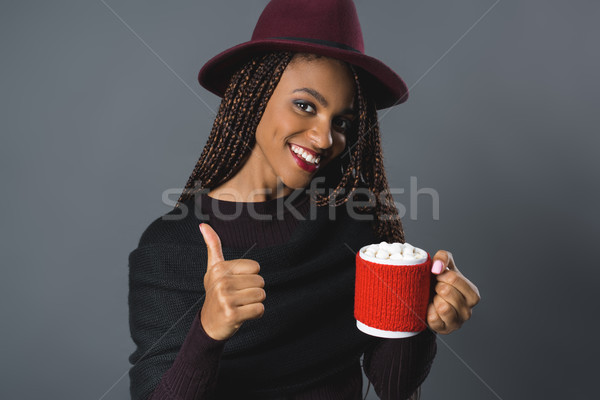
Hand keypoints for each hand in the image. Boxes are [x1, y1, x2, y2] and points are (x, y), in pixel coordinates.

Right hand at [199, 223, 265, 340]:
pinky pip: (260, 310)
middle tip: (238, 297)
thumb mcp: (213, 268)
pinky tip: (243, 315)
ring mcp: (225, 299)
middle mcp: (221, 282)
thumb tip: (203, 225)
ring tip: (240, 305)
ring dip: (255, 302)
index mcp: (219, 268)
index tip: (236, 283)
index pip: (256, 267)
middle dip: (253, 291)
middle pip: (260, 281)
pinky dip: (255, 314)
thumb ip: (213, 246)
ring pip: (261, 295)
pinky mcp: (232, 315)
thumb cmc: (216, 293)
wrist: (208, 324)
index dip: (250, 276)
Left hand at [426, 250, 479, 333]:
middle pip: (446, 291)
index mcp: (473, 294)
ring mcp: (458, 322)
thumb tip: (437, 267)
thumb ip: (443, 257)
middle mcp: (469, 310)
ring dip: (433, 299)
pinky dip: (428, 311)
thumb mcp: (443, 265)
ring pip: (443, 307)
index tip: (438, 277)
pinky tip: (431, 309)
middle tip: (436, 289)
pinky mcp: (444, 330)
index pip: (454, 278)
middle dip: (436, 287)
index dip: (441, 275)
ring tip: (434, 298)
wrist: (426, 298)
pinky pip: (434, 319)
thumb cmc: (438, 281)